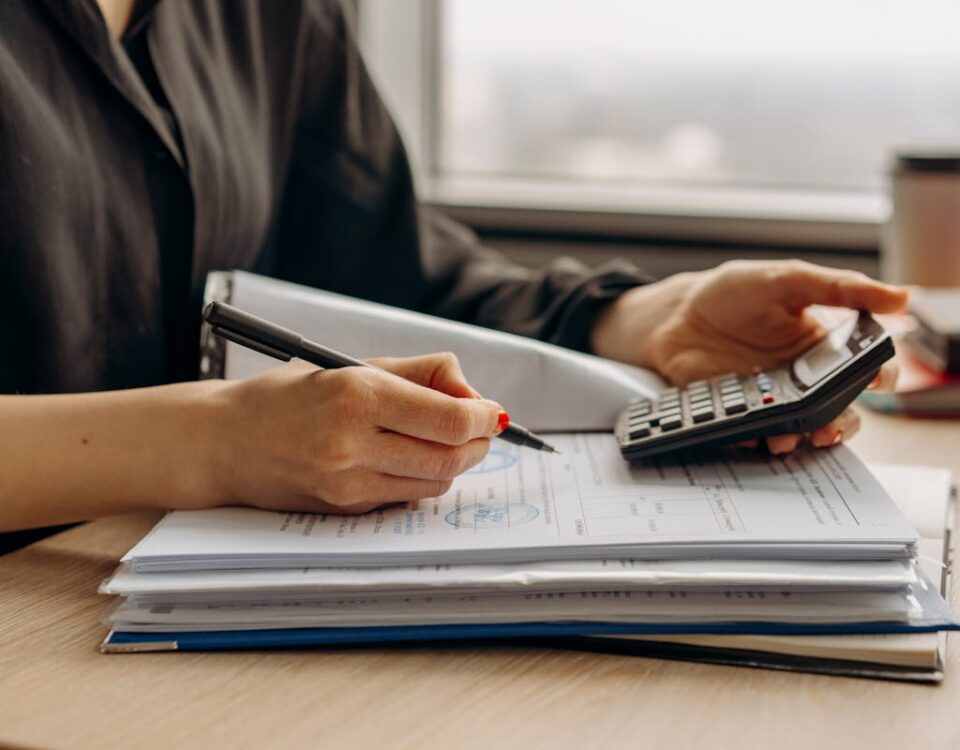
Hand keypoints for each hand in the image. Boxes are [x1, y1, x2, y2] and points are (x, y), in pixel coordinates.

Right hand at [206, 353, 504, 513]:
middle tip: (478, 428)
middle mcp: (353, 444)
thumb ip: (421, 373)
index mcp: (358, 396)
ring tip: (443, 441)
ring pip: (434, 483)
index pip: (451, 420)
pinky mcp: (344, 510)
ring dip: (454, 463)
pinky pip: (405, 497)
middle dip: (477, 443)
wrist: (225, 442)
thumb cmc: (291, 396)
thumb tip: (473, 395)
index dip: (483, 417)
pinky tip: (406, 458)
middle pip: (451, 458)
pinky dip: (421, 479)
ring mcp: (347, 483)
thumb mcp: (354, 366)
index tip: (491, 412)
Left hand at [591, 260, 907, 452]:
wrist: (675, 315)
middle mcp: (803, 377)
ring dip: (802, 438)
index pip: (866, 368)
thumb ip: (838, 288)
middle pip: (839, 409)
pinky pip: (756, 434)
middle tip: (831, 424)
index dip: (878, 377)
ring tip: (791, 437)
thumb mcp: (787, 279)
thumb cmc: (732, 293)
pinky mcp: (739, 413)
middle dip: (841, 422)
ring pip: (802, 429)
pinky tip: (754, 432)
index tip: (874, 380)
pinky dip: (757, 438)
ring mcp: (771, 398)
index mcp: (823, 345)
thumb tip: (899, 296)